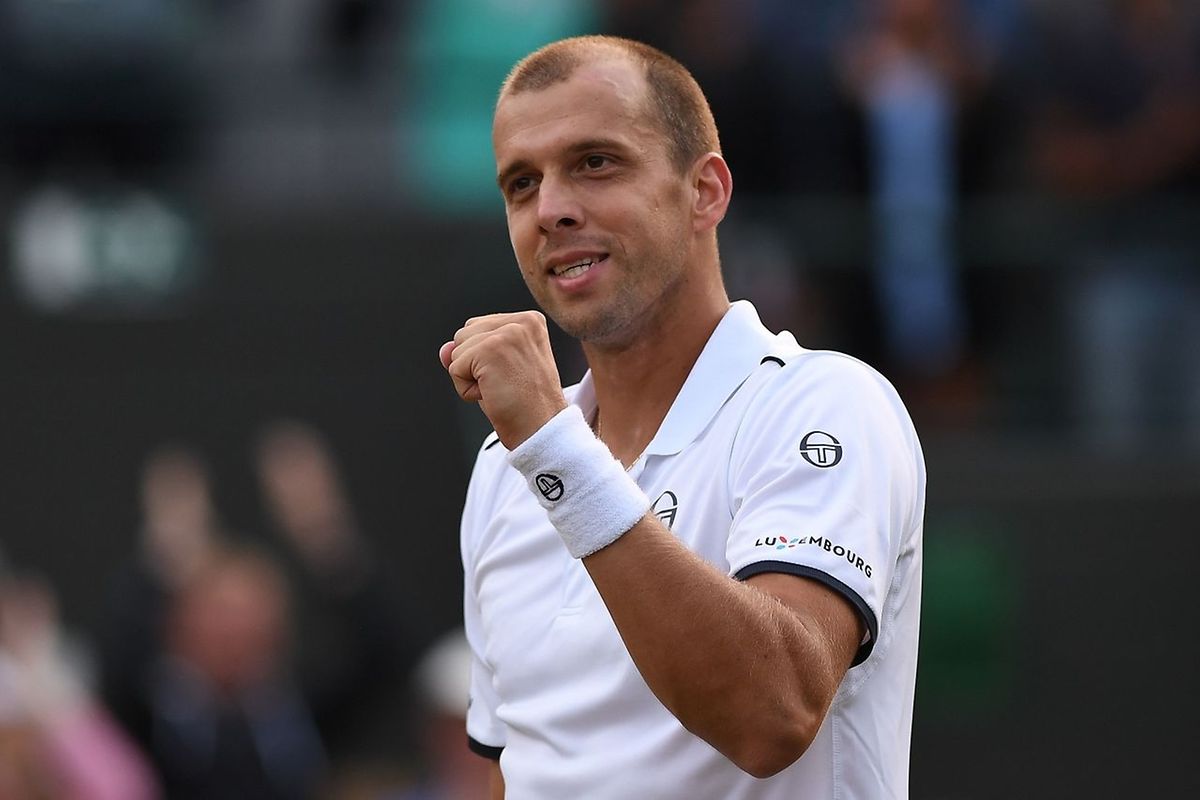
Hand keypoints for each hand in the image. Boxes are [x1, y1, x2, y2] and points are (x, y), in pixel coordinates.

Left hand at [440, 311, 566, 448]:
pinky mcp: (489, 350)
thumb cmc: (526, 406)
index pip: (480, 328)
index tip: (513, 376)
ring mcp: (506, 334)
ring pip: (457, 350)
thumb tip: (444, 349)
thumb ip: (472, 351)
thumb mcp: (499, 371)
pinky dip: (467, 390)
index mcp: (529, 322)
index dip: (484, 359)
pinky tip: (493, 395)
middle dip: (474, 365)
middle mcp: (521, 322)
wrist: (542, 431)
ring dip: (470, 377)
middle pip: (465, 334)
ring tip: (500, 389)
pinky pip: (455, 368)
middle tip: (506, 385)